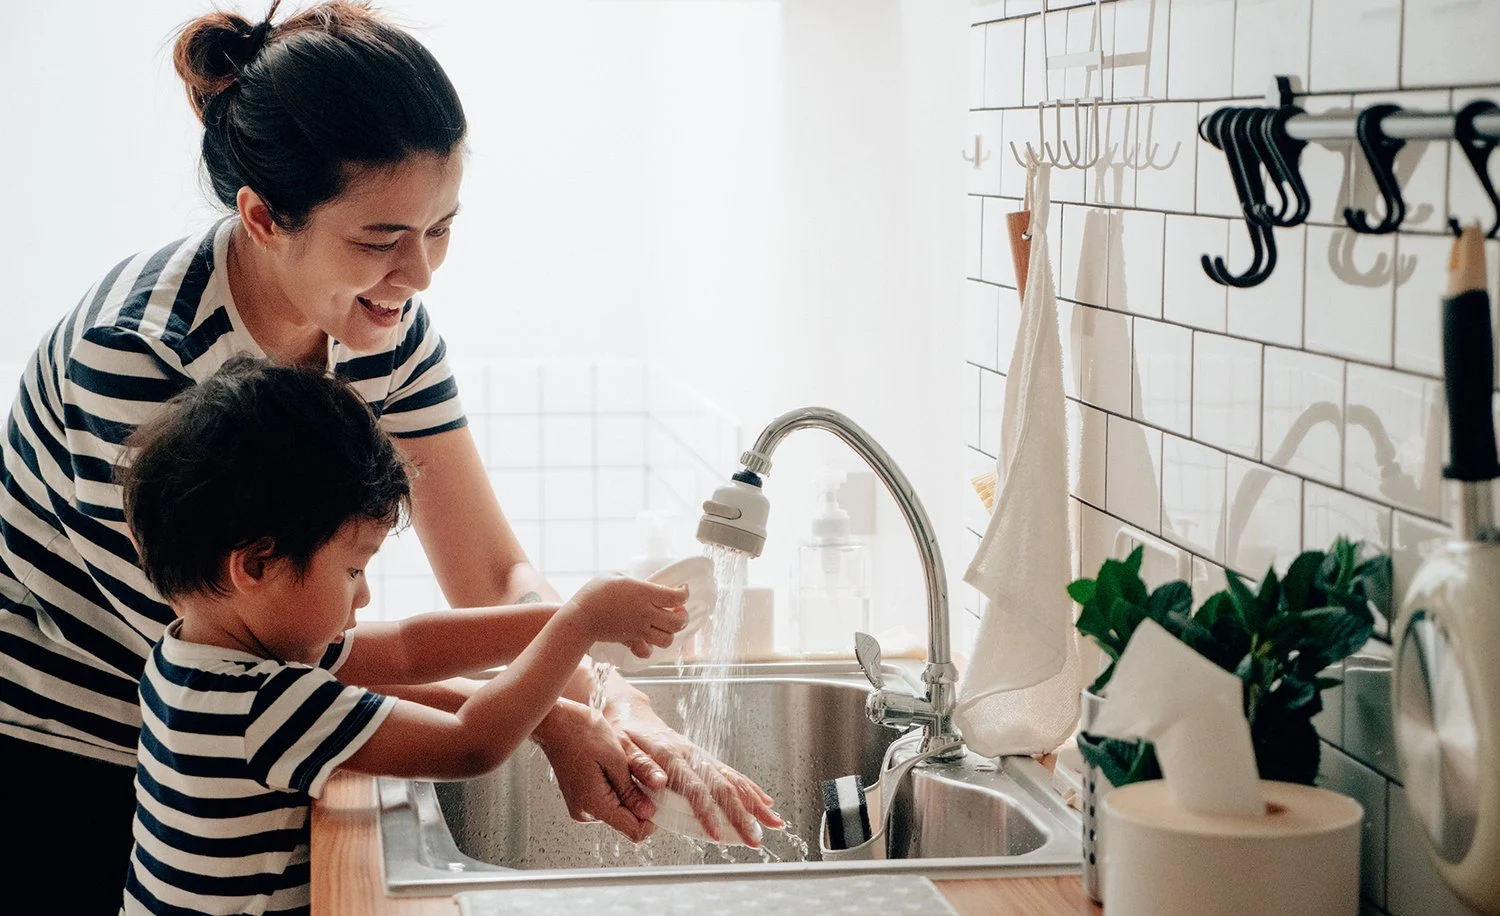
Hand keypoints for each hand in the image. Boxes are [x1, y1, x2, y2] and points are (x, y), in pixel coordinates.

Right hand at [531, 699, 665, 842]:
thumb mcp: (615, 759)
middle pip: (625, 821)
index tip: (661, 802)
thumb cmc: (581, 733)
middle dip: (639, 803)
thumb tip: (647, 813)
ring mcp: (580, 805)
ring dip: (626, 794)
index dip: (652, 820)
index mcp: (594, 804)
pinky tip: (612, 768)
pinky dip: (615, 789)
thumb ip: (631, 790)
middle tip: (641, 775)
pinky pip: (604, 801)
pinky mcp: (579, 797)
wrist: (555, 722)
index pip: (633, 831)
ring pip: (616, 810)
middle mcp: (585, 810)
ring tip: (621, 766)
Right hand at [566, 576, 687, 658]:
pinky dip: (650, 648)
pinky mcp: (630, 641)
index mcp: (644, 593)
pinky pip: (647, 651)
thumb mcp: (614, 575)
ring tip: (664, 625)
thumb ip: (631, 579)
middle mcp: (646, 613)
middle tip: (677, 611)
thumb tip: (638, 582)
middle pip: (678, 622)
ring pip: (668, 640)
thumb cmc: (594, 593)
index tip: (682, 589)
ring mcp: (639, 629)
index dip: (684, 593)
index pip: (676, 597)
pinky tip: (647, 639)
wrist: (580, 617)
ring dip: (670, 633)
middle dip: (683, 617)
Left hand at [611, 702, 782, 846]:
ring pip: (733, 780)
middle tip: (756, 840)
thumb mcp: (621, 750)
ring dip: (755, 804)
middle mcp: (692, 755)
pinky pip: (732, 775)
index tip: (717, 836)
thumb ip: (639, 766)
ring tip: (774, 824)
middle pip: (722, 786)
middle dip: (742, 815)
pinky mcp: (705, 758)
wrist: (629, 712)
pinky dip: (750, 789)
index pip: (694, 788)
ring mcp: (701, 756)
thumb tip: (660, 782)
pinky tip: (765, 802)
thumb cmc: (621, 735)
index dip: (707, 812)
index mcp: (670, 755)